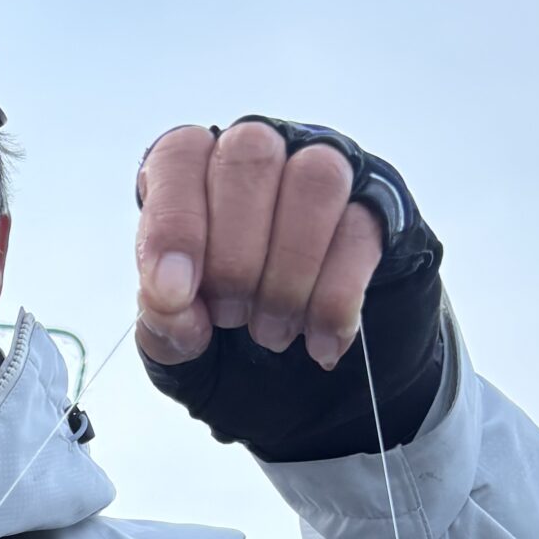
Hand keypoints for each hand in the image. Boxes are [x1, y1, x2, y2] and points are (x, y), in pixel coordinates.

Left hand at [135, 120, 385, 373]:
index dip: (174, 224)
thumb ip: (161, 321)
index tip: (174, 294)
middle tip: (231, 318)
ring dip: (288, 274)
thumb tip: (172, 298)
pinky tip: (319, 344)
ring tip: (271, 332)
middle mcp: (262, 153)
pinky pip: (361, 233)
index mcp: (195, 173)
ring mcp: (326, 171)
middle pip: (252, 155)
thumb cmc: (225, 342)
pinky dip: (335, 301)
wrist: (295, 386)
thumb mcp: (175, 345)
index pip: (180, 154)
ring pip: (316, 180)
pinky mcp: (377, 209)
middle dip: (235, 257)